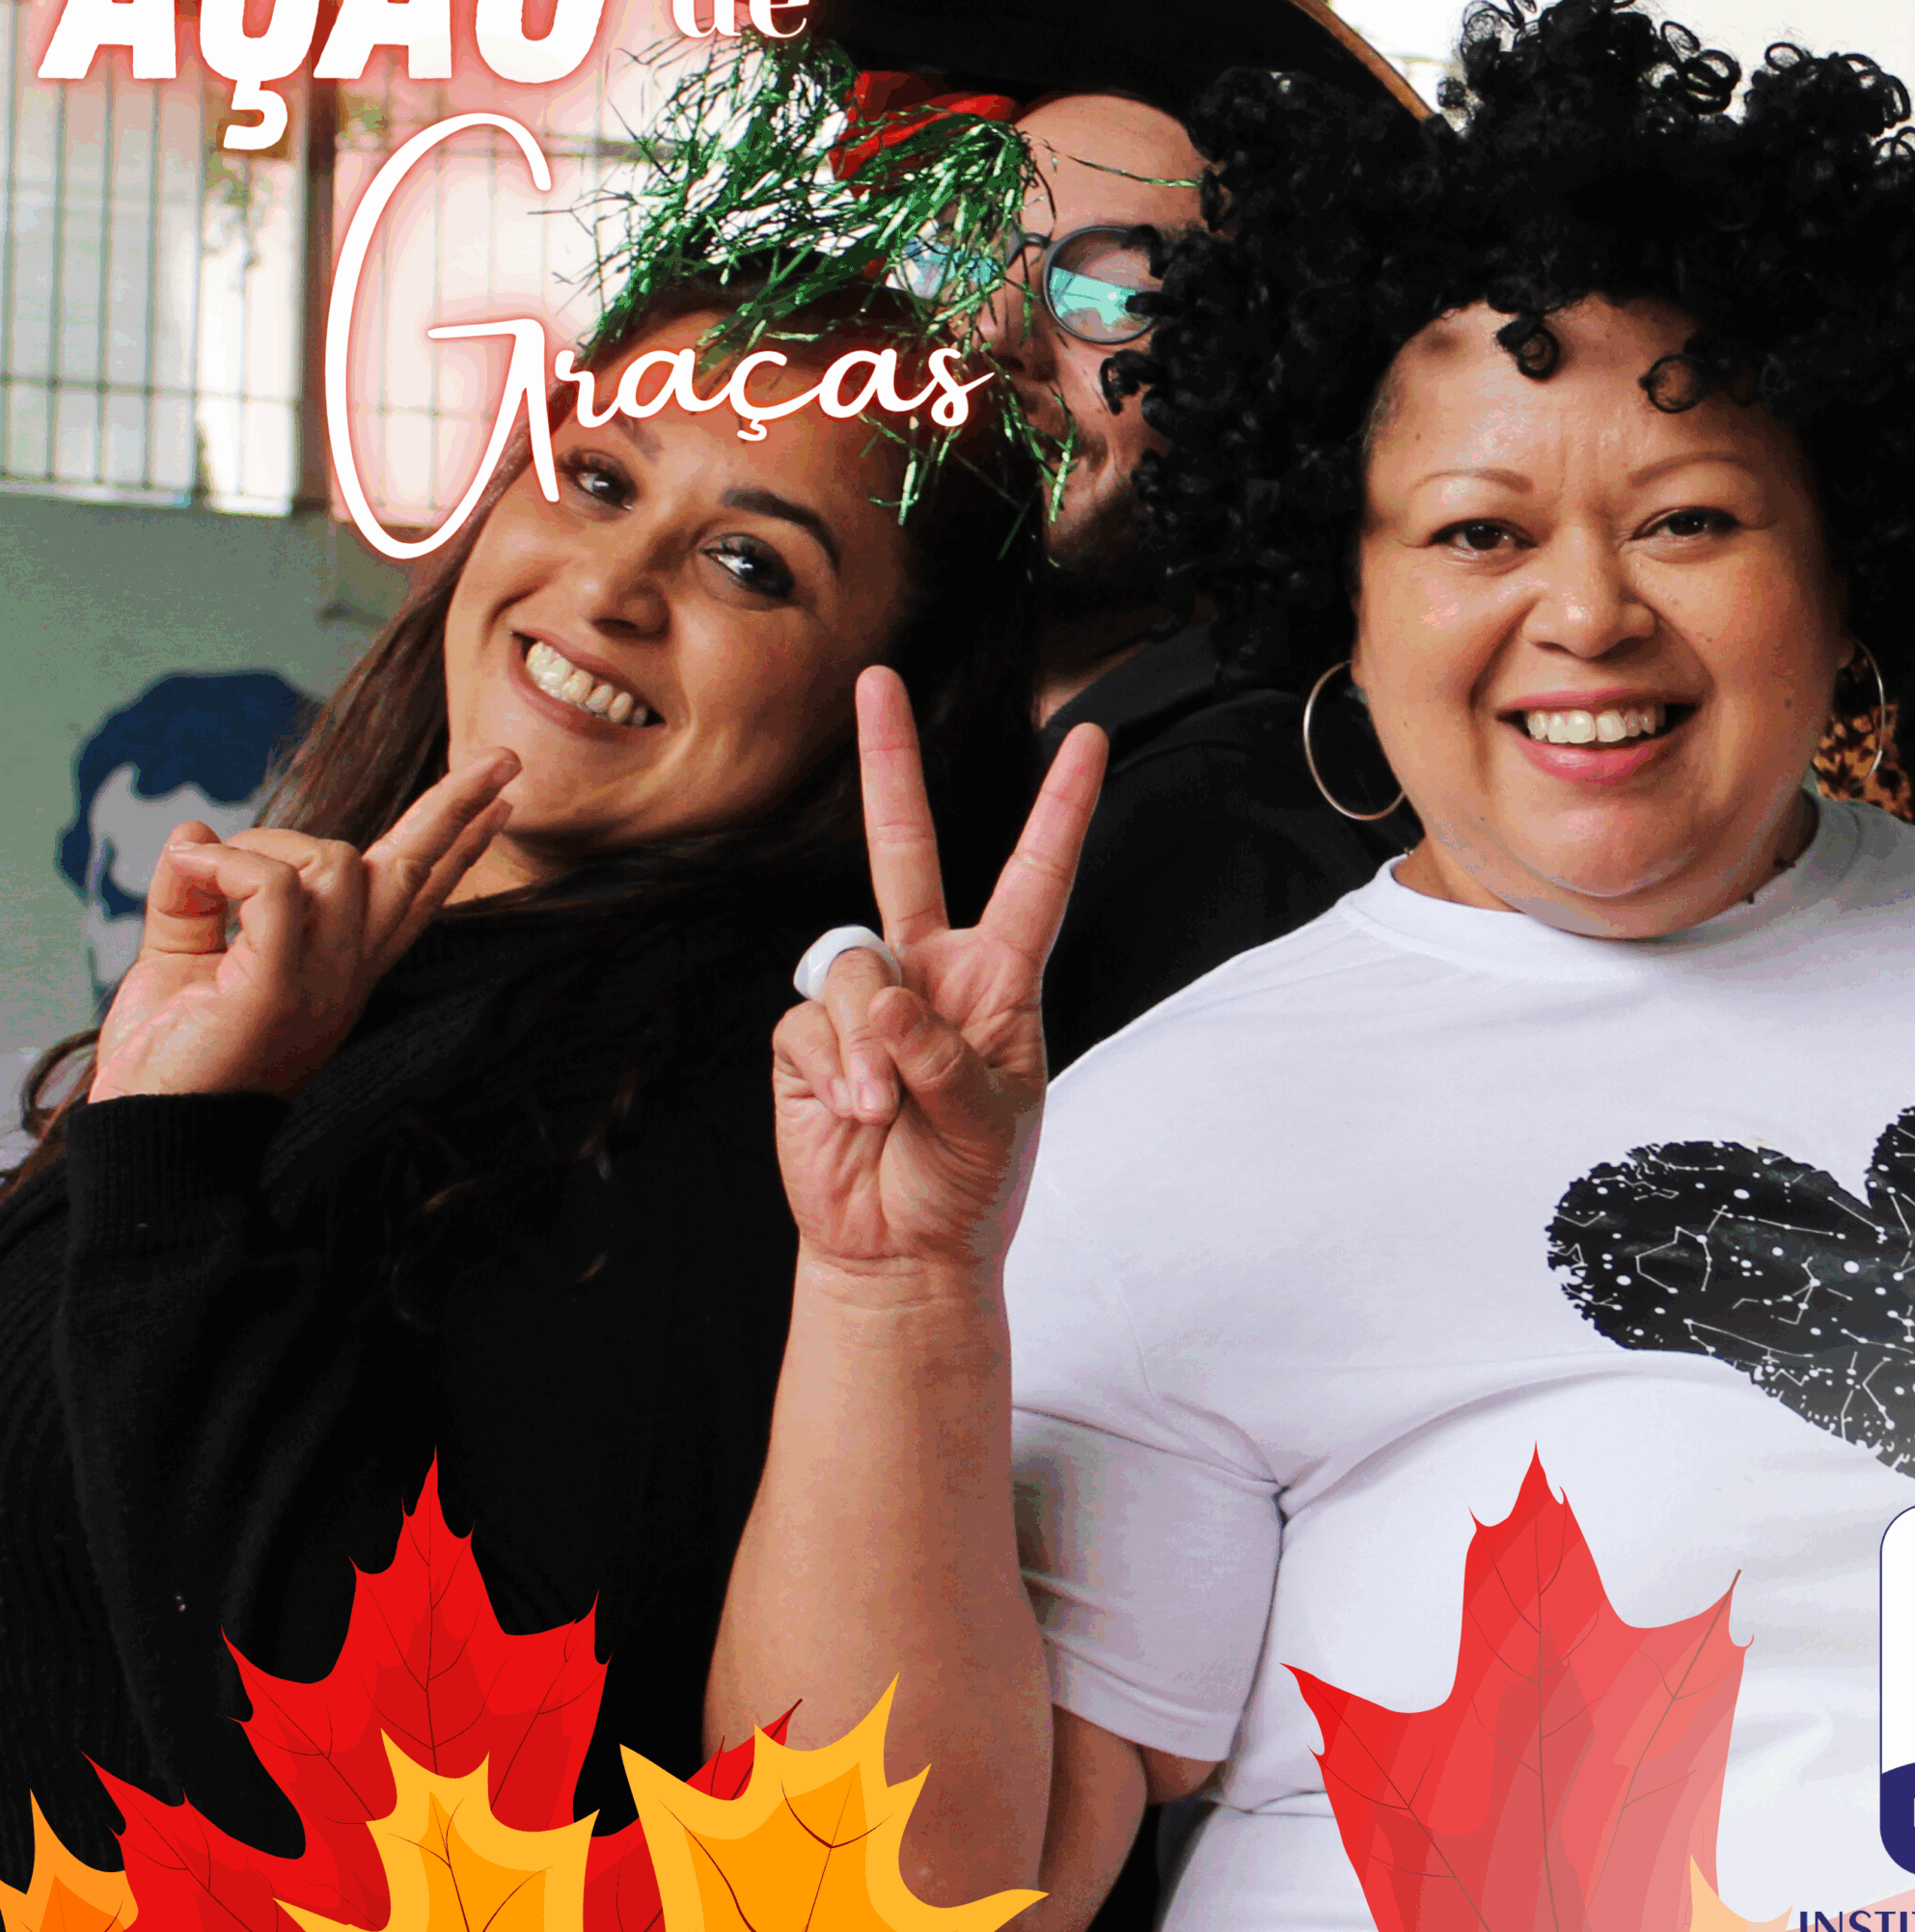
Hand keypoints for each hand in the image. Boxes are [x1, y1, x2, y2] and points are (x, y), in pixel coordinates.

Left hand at [89, 750, 519, 1103]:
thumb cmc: (167, 1058)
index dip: (455, 847)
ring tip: (200, 874)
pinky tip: (190, 868)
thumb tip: (195, 830)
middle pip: (414, 872)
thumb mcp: (180, 957)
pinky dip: (223, 864)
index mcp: (340, 966)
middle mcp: (348, 971)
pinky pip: (272, 886)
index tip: (500, 808)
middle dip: (456, 808)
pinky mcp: (284, 986)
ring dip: (254, 847)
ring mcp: (325, 979)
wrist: (152, 1133)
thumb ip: (195, 893)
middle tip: (505, 760)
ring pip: (329, 859)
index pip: (411, 896)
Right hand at [772, 666, 1105, 1281]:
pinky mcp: (808, 1036)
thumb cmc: (966, 1183)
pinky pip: (809, 1022)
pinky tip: (851, 1114)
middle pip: (905, 849)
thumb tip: (880, 1001)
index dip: (1059, 810)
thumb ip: (938, 1052)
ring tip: (885, 1109)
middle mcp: (929, 970)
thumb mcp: (987, 1119)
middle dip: (889, 763)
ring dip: (868, 1044)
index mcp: (998, 978)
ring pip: (852, 966)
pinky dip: (834, 1071)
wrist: (898, 1252)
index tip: (1089, 738)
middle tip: (878, 679)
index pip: (1035, 879)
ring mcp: (864, 998)